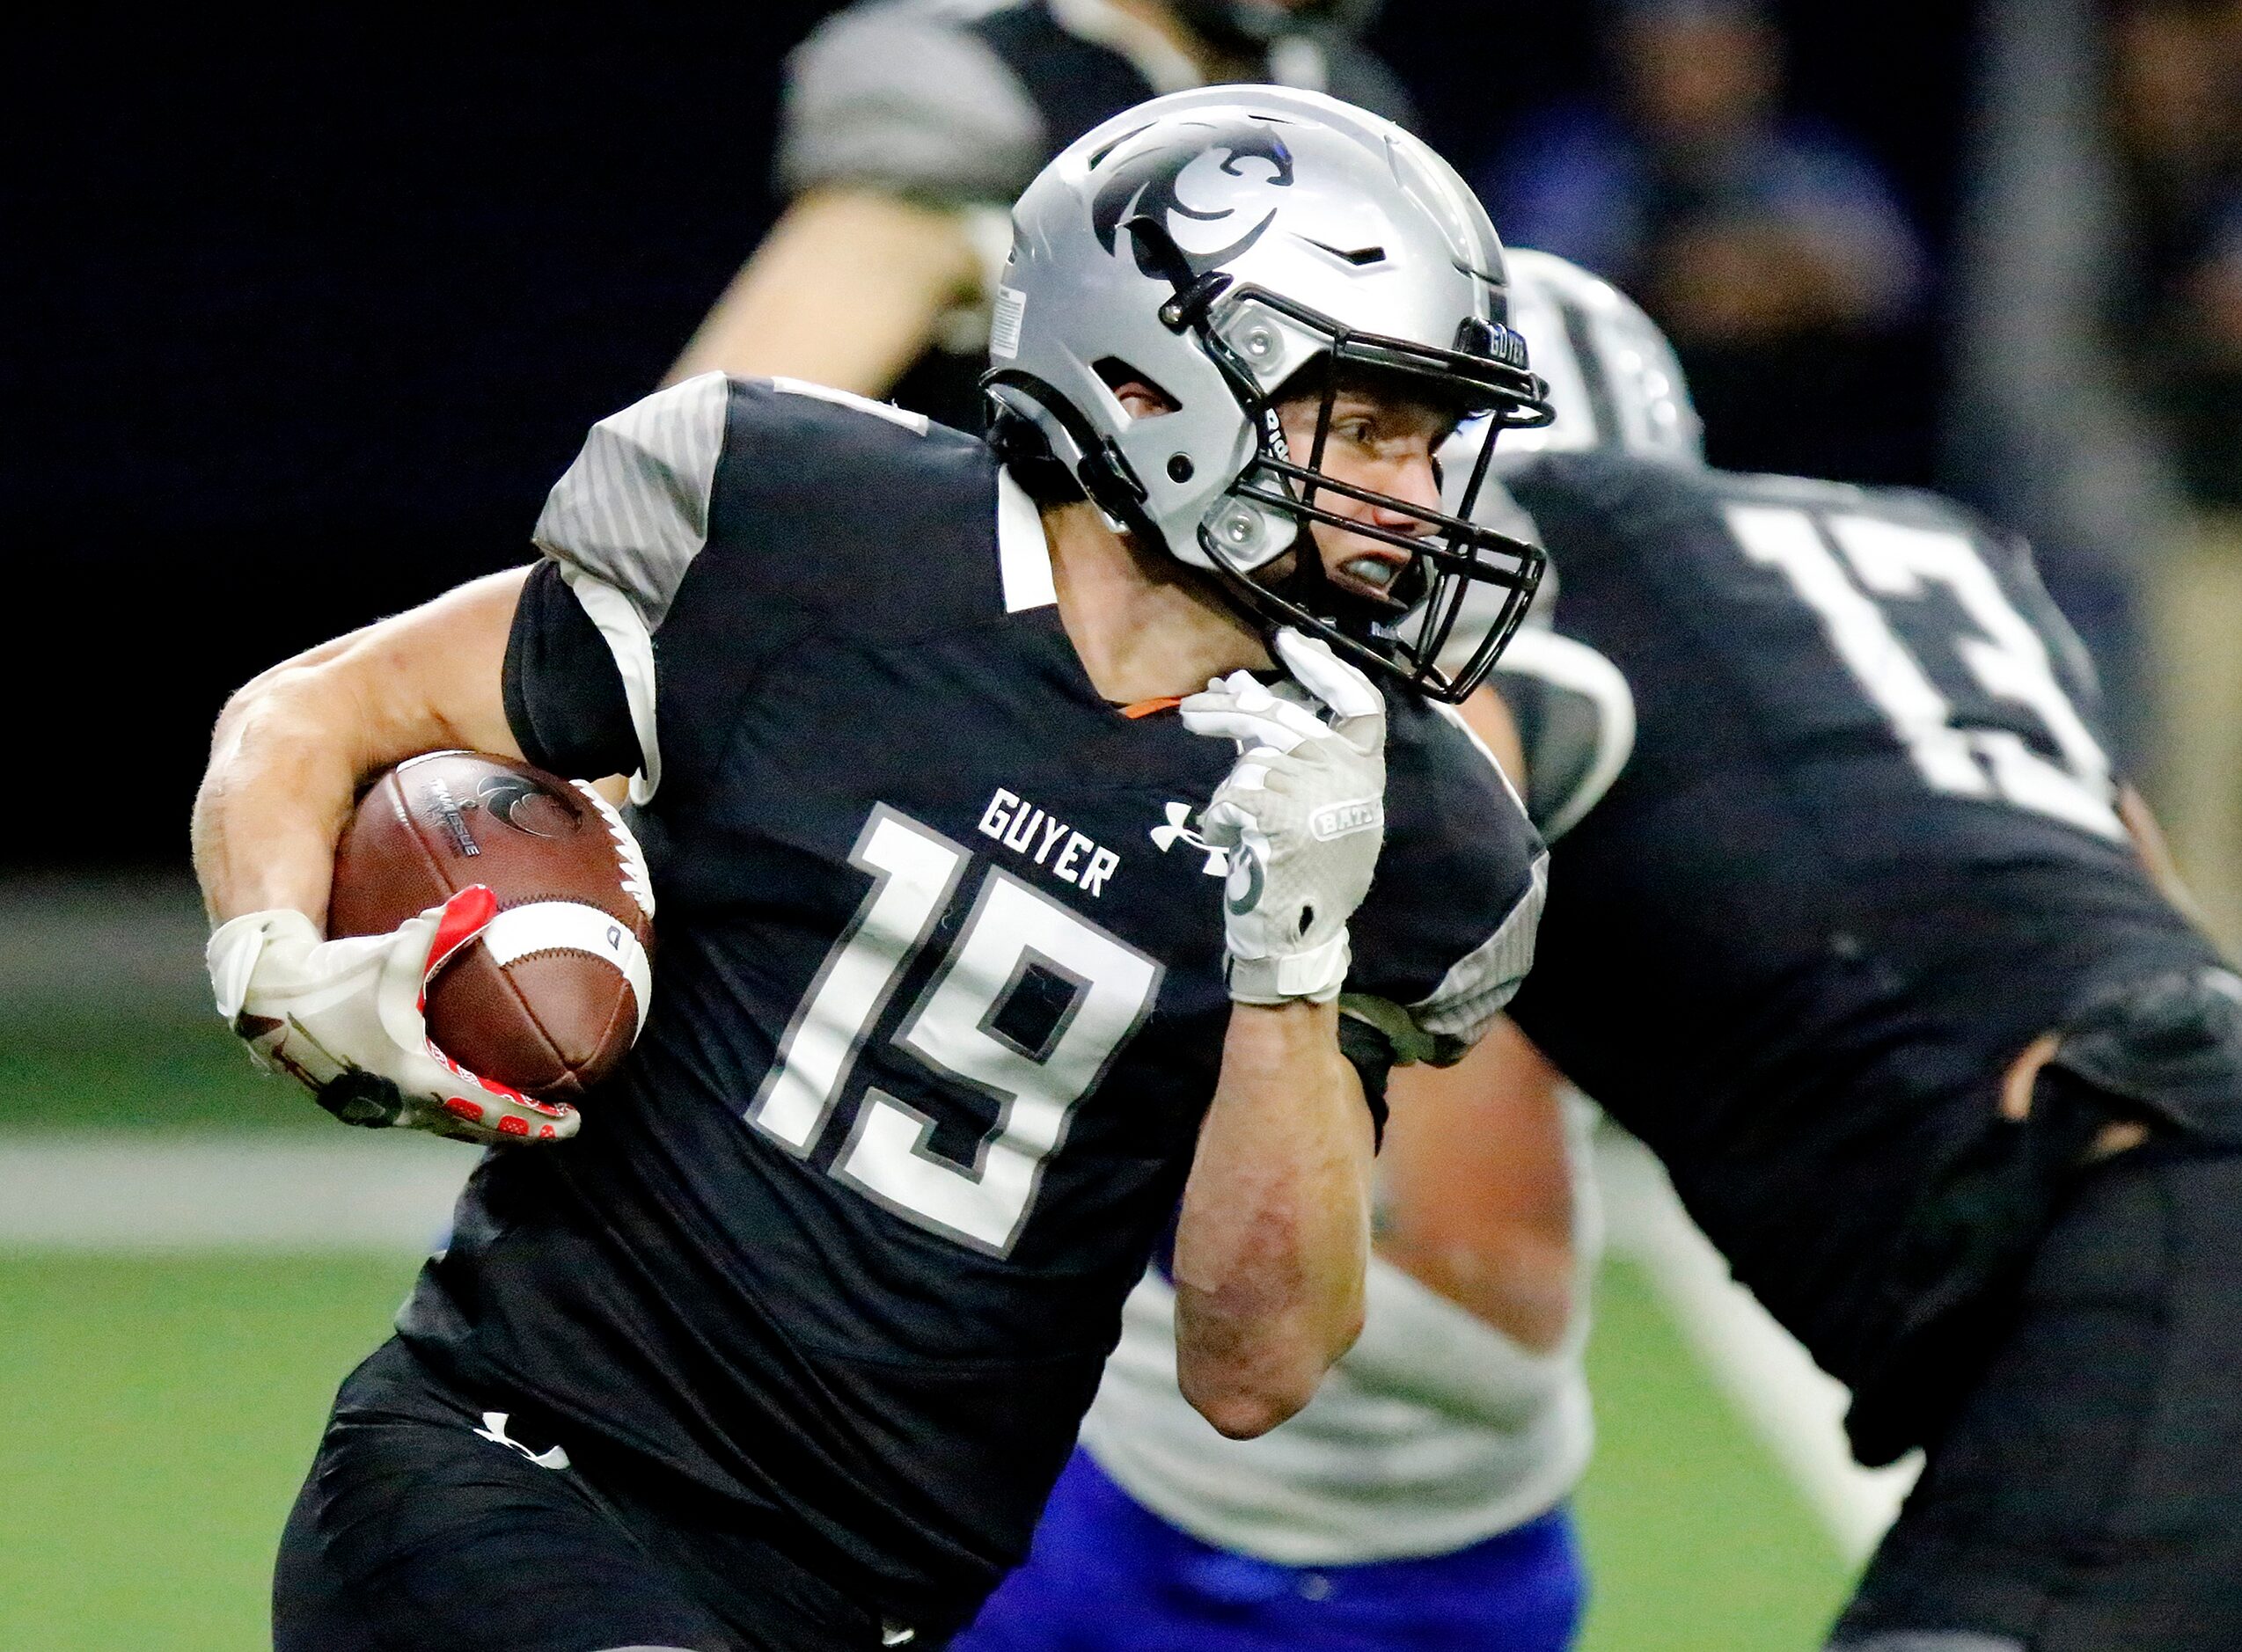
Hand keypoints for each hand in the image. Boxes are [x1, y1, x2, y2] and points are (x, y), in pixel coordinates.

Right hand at [205, 887, 578, 1145]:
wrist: (262, 997)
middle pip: (472, 1126)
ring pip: (445, 1123)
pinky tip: (467, 1092)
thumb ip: (442, 929)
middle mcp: (396, 1101)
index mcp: (413, 1075)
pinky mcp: (358, 1098)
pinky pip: (420, 1112)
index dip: (534, 1121)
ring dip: (484, 1122)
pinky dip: (454, 1110)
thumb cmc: (328, 973)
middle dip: (519, 1128)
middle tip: (561, 1123)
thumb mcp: (391, 951)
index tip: (573, 1121)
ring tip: (524, 1115)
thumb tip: (486, 898)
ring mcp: (374, 1105)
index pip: (488, 1109)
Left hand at [1179, 629, 1387, 1003]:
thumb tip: (1240, 684)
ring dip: (1231, 788)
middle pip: (1282, 719)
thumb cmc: (1302, 865)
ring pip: (1251, 761)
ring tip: (1230, 814)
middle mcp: (1348, 773)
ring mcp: (1317, 792)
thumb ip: (1283, 744)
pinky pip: (1233, 795)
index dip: (1323, 666)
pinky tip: (1225, 838)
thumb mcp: (1310, 798)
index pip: (1358, 698)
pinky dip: (1220, 818)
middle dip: (1230, 709)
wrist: (1297, 932)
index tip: (1288, 640)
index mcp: (1365, 767)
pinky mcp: (1281, 815)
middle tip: (1195, 709)